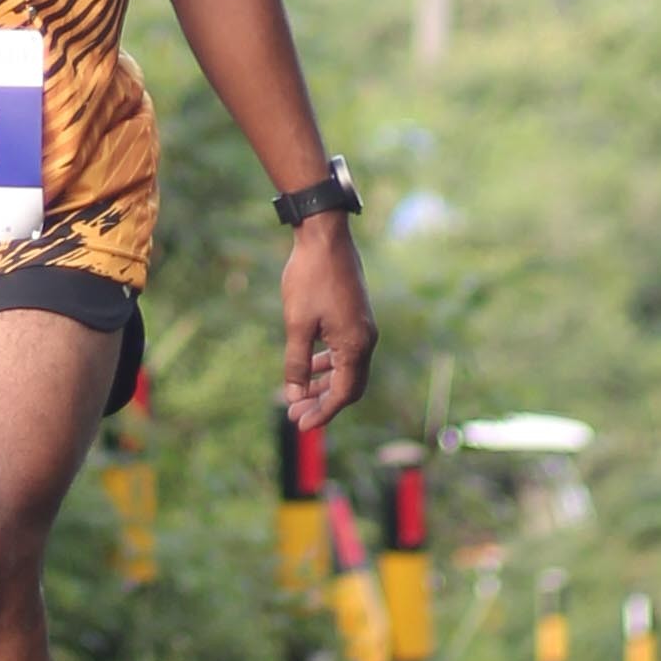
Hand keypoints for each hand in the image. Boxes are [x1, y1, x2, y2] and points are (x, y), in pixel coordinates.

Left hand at [280, 214, 375, 430]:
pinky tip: (311, 365)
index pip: (343, 394)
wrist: (325, 236)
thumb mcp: (297, 324)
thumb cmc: (309, 277)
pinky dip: (330, 364)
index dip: (322, 412)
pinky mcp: (356, 317)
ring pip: (348, 369)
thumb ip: (296, 363)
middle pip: (349, 386)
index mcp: (355, 345)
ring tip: (299, 394)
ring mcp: (363, 328)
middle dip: (322, 402)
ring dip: (324, 384)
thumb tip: (295, 396)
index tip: (300, 424)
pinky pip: (346, 352)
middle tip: (294, 413)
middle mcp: (366, 339)